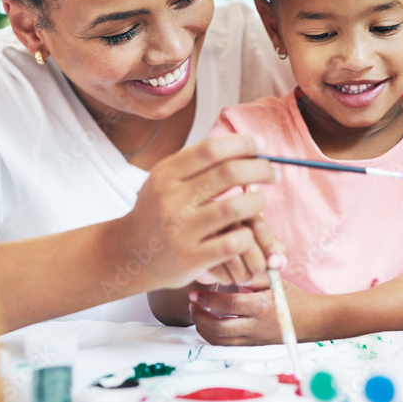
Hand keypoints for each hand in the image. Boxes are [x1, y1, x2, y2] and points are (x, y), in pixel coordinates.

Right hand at [119, 135, 276, 291]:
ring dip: (258, 202)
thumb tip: (245, 144)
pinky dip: (247, 234)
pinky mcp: (190, 258)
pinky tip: (246, 232)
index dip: (243, 143)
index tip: (261, 145)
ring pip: (235, 207)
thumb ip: (196, 163)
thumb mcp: (164, 180)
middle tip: (273, 174)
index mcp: (166, 174)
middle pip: (229, 173)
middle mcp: (171, 199)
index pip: (212, 148)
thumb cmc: (156, 212)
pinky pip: (233, 243)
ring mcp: (180, 230)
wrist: (129, 253)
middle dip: (261, 169)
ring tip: (260, 202)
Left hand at [189, 277, 313, 345]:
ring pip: (221, 342)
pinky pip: (229, 347)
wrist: (313, 320)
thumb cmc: (293, 298)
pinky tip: (208, 327)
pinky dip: (214, 338)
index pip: (227, 304)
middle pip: (220, 328)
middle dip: (200, 317)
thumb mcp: (275, 281)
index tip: (195, 292)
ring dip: (204, 329)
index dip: (207, 299)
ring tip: (197, 315)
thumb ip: (252, 276)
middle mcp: (256, 326)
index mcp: (261, 306)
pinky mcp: (255, 347)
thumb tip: (228, 270)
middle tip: (192, 305)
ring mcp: (255, 340)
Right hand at [197, 216, 287, 286]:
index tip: (274, 263)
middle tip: (258, 273)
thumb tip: (280, 263)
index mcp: (237, 207)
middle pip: (246, 238)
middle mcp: (218, 212)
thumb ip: (274, 252)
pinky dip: (226, 278)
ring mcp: (201, 230)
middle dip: (258, 262)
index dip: (269, 245)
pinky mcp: (191, 252)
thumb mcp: (256, 246)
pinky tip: (227, 277)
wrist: (190, 256)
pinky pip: (217, 267)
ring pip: (232, 252)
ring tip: (244, 278)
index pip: (258, 223)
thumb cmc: (232, 248)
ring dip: (244, 273)